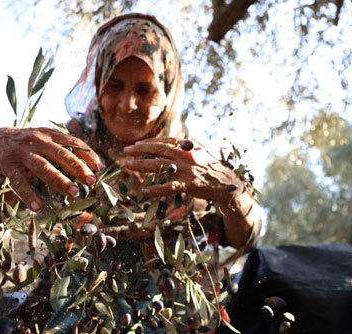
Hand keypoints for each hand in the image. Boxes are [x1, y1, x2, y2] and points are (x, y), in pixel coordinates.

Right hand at [0, 127, 102, 210]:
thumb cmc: (25, 143)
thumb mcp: (44, 138)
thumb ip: (62, 147)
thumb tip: (88, 163)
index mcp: (49, 134)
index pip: (74, 142)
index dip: (88, 154)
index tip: (99, 167)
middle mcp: (37, 141)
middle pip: (62, 154)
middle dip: (78, 168)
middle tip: (92, 181)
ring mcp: (22, 153)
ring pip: (44, 167)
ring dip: (60, 180)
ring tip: (74, 193)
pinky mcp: (8, 165)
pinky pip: (20, 183)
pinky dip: (29, 195)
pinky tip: (38, 208)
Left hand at [123, 137, 242, 205]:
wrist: (225, 182)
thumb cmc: (209, 166)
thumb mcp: (198, 151)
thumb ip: (183, 146)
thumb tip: (166, 143)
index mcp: (187, 146)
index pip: (163, 141)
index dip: (148, 143)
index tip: (136, 145)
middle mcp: (185, 155)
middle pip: (158, 150)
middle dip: (139, 150)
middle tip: (125, 152)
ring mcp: (186, 170)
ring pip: (159, 166)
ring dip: (141, 165)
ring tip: (127, 165)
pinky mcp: (188, 185)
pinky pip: (169, 187)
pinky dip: (156, 189)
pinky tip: (145, 191)